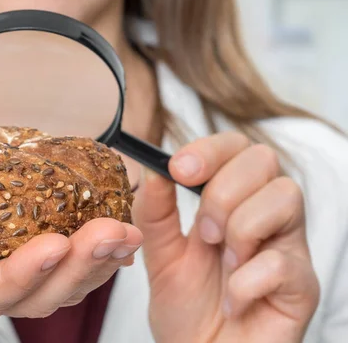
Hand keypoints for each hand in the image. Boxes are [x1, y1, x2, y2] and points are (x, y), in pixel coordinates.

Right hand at [0, 198, 142, 342]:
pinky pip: (73, 267)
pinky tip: (125, 225)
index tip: (54, 246)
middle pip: (43, 293)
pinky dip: (101, 252)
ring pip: (67, 284)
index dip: (22, 275)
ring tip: (128, 230)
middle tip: (112, 232)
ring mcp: (18, 281)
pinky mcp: (34, 266)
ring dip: (102, 260)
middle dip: (81, 266)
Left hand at [132, 132, 319, 342]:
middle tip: (202, 233)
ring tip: (222, 263)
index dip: (211, 149)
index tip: (179, 169)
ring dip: (239, 228)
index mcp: (232, 202)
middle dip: (222, 191)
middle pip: (264, 160)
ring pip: (285, 196)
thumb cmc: (186, 307)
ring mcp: (288, 248)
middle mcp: (266, 216)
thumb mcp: (159, 254)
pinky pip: (283, 261)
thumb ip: (155, 212)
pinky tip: (232, 301)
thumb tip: (153, 169)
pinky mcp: (302, 287)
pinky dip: (245, 282)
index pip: (237, 148)